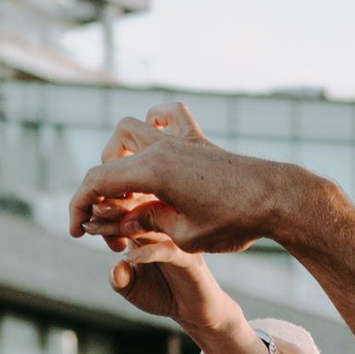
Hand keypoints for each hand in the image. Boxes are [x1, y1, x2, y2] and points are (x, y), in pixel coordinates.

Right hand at [69, 100, 285, 255]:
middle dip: (101, 189)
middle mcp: (161, 147)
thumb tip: (125, 223)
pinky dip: (155, 122)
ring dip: (119, 154)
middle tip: (112, 219)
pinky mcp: (198, 140)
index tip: (77, 231)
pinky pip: (168, 115)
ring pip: (131, 129)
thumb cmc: (234, 222)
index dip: (80, 207)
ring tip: (127, 186)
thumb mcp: (185, 238)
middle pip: (109, 158)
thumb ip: (148, 227)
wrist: (277, 198)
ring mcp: (180, 139)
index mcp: (152, 171)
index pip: (98, 182)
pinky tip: (154, 140)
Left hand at [107, 224, 271, 353]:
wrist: (195, 314)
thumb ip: (118, 280)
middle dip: (111, 208)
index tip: (82, 221)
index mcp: (147, 230)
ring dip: (124, 221)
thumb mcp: (132, 289)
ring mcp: (177, 243)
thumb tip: (116, 268)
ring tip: (102, 226)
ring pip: (150, 222)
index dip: (103, 212)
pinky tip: (129, 257)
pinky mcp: (189, 259)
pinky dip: (147, 252)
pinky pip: (166, 250)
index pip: (124, 212)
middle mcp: (163, 230)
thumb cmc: (163, 295)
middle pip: (135, 209)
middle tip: (92, 212)